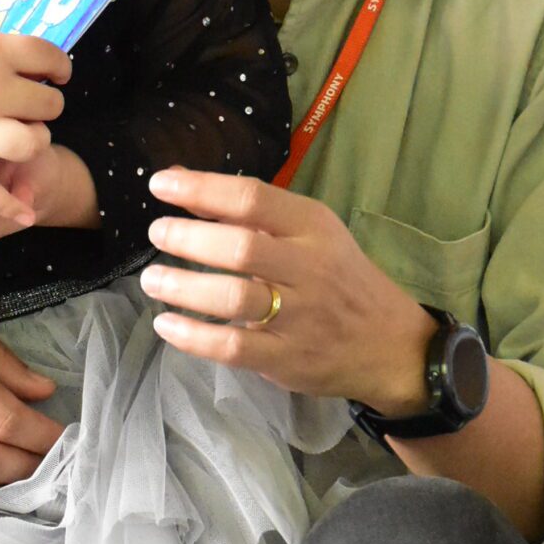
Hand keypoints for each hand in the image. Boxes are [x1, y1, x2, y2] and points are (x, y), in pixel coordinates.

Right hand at [0, 18, 70, 225]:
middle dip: (43, 102)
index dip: (58, 65)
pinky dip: (8, 205)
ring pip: (31, 142)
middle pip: (47, 102)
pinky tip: (26, 213)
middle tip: (27, 101)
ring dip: (35, 139)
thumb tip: (23, 58)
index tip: (55, 71)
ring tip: (23, 132)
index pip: (49, 57)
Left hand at [138, 166, 435, 413]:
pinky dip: (194, 336)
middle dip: (189, 237)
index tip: (160, 185)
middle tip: (157, 234)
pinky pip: (234, 347)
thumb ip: (250, 213)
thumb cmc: (339, 278)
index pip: (253, 197)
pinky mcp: (289, 358)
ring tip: (153, 280)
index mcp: (313, 226)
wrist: (391, 344)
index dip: (202, 188)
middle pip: (241, 247)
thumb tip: (183, 185)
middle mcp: (309, 267)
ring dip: (184, 287)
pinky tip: (167, 324)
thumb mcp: (310, 234)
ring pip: (235, 297)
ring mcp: (301, 316)